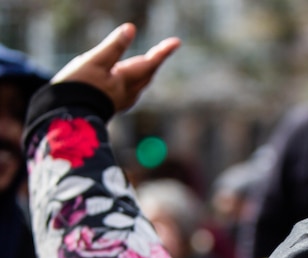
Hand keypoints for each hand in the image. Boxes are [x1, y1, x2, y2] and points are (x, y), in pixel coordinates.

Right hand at [52, 23, 180, 111]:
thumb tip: (131, 28)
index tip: (177, 42)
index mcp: (126, 79)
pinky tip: (128, 78)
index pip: (150, 63)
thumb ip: (114, 46)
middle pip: (147, 73)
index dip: (163, 51)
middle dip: (155, 59)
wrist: (66, 116)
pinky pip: (130, 89)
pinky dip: (134, 78)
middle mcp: (128, 92)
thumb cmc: (79, 87)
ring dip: (146, 69)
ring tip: (151, 59)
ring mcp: (121, 100)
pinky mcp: (112, 105)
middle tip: (164, 48)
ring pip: (140, 82)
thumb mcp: (95, 61)